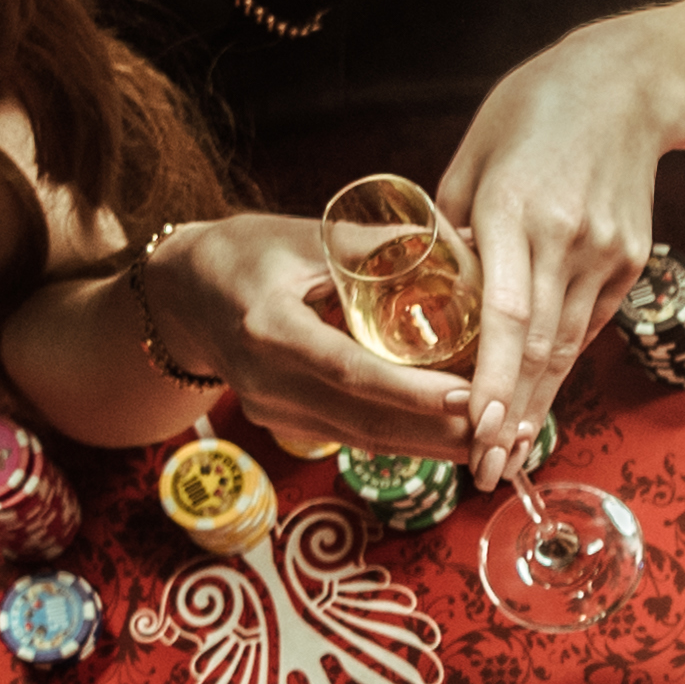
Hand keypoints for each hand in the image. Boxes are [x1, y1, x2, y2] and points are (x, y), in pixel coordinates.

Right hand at [144, 211, 466, 461]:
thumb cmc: (247, 253)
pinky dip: (404, 439)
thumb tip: (460, 242)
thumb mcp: (305, 236)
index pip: (348, 370)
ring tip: (492, 443)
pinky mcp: (282, 422)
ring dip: (430, 447)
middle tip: (502, 432)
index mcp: (269, 328)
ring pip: (363, 438)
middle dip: (438, 433)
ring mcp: (271, 409)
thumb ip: (376, 246)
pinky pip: (351, 436)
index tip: (466, 397)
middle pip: (364, 420)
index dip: (410, 391)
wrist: (182, 294)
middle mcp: (266, 380)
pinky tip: (451, 438)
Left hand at [438, 44, 675, 482]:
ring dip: (537, 404)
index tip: (479, 428)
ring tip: (509, 454)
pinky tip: (538, 399)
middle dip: (512, 415)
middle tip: (485, 470)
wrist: (631, 85)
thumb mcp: (474, 153)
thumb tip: (423, 285)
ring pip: (567, 344)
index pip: (506, 313)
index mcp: (515, 208)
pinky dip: (559, 363)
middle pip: (541, 347)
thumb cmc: (534, 109)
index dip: (494, 378)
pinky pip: (587, 322)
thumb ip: (449, 224)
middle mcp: (567, 238)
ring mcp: (606, 253)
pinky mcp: (630, 260)